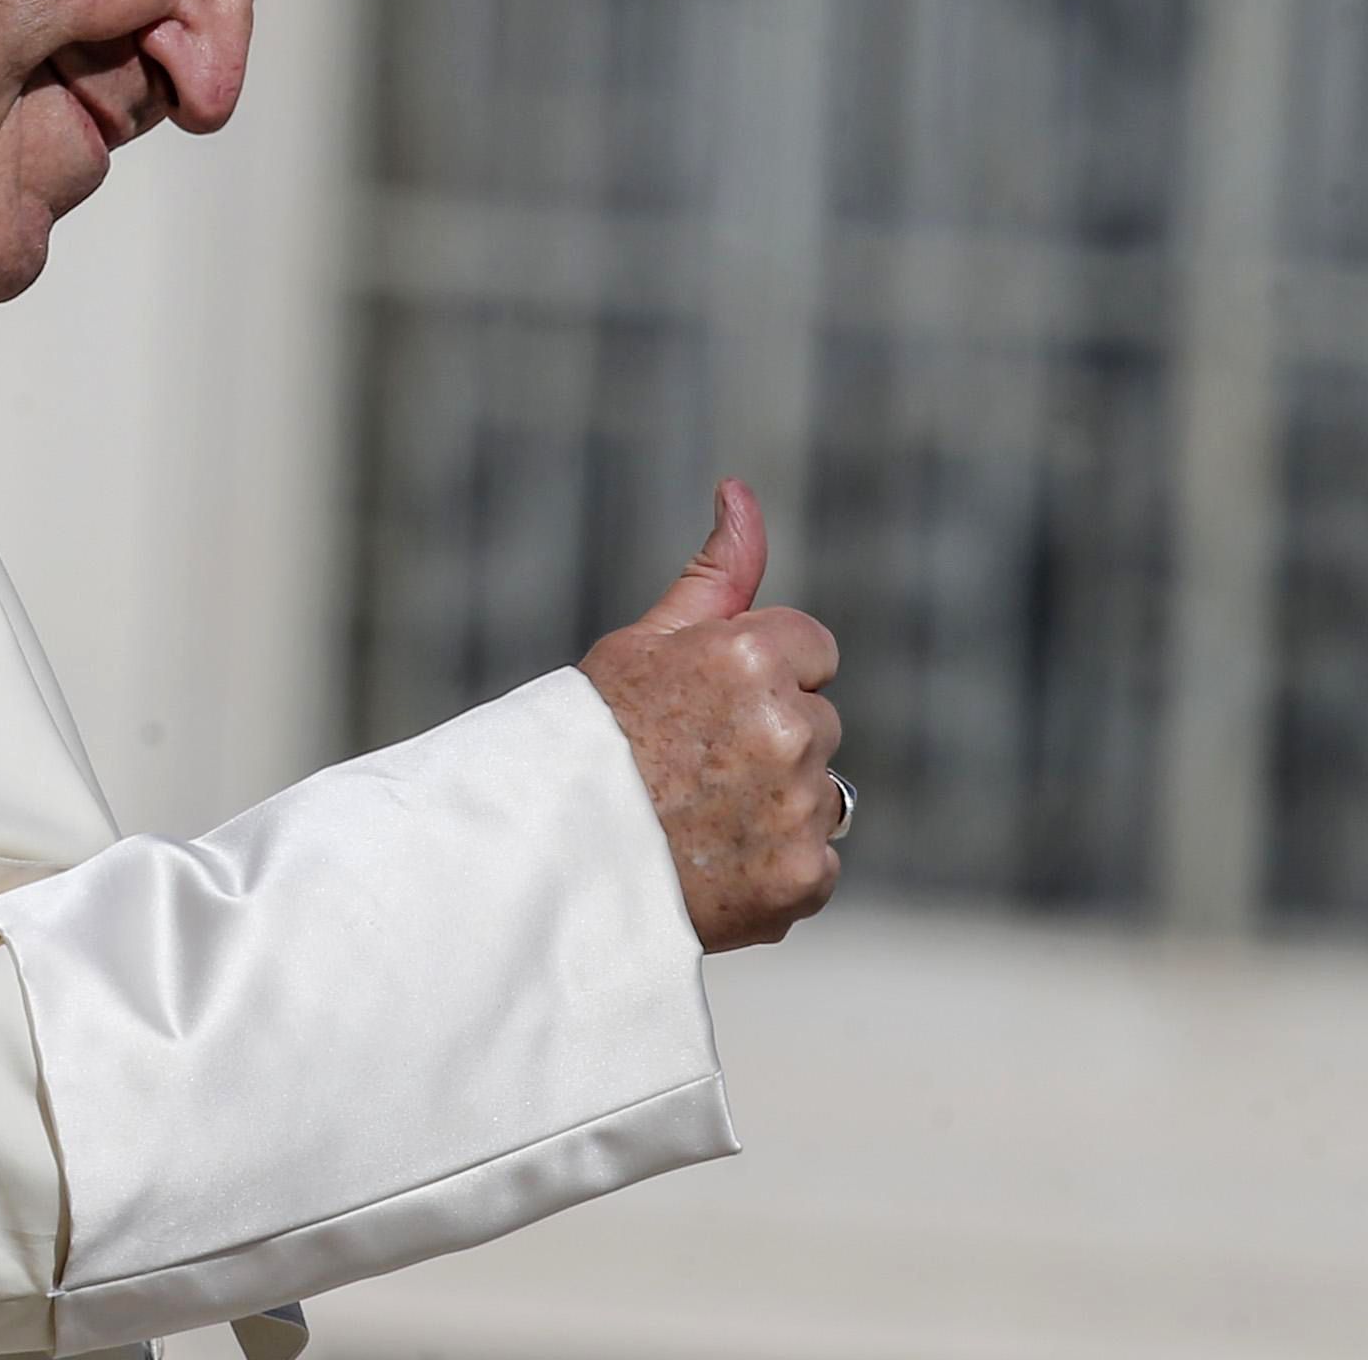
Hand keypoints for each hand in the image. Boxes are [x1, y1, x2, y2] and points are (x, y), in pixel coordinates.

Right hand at [580, 478, 843, 950]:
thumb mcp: (646, 642)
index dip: (764, 677)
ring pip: (822, 796)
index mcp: (751, 656)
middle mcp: (787, 727)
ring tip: (698, 825)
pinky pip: (816, 865)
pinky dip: (776, 872)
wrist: (545, 860)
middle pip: (819, 724)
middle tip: (692, 772)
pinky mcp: (801, 876)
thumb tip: (739, 490)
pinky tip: (714, 869)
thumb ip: (716, 573)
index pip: (813, 651)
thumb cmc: (590, 740)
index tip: (710, 709)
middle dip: (773, 742)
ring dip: (779, 808)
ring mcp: (798, 807)